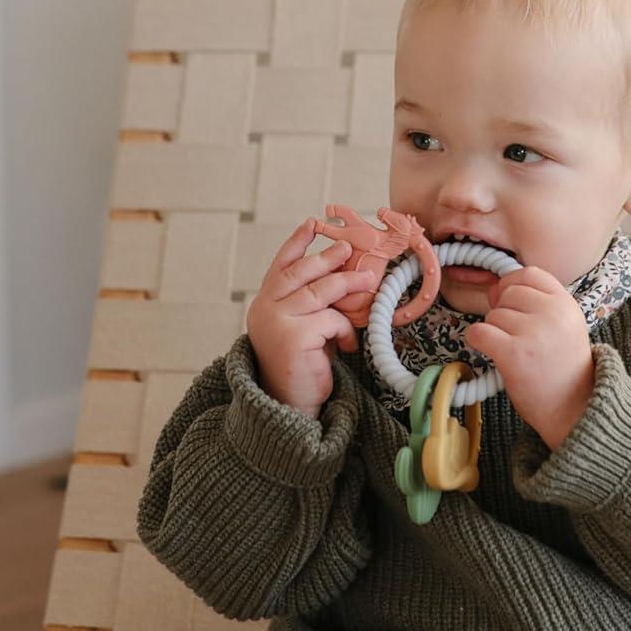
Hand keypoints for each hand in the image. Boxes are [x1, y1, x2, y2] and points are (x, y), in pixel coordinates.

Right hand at [245, 218, 379, 417]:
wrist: (288, 406)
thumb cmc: (300, 367)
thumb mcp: (302, 328)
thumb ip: (310, 304)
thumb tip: (343, 276)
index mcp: (264, 304)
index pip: (279, 266)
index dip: (296, 243)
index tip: (312, 224)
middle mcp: (264, 309)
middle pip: (300, 273)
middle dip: (327, 257)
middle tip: (348, 248)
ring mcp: (277, 321)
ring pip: (319, 291)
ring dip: (347, 285)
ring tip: (367, 282)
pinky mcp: (295, 336)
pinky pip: (331, 319)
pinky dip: (344, 330)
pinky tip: (346, 345)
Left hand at [465, 266, 595, 450]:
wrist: (573, 407)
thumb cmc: (562, 369)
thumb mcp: (563, 326)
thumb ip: (535, 303)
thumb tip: (493, 288)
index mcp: (566, 304)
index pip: (529, 274)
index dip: (512, 285)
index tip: (511, 304)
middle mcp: (552, 313)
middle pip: (507, 293)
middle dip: (502, 313)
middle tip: (515, 337)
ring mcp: (533, 332)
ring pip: (493, 315)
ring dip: (494, 332)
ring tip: (514, 352)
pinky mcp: (513, 353)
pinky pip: (479, 332)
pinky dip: (477, 341)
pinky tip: (491, 352)